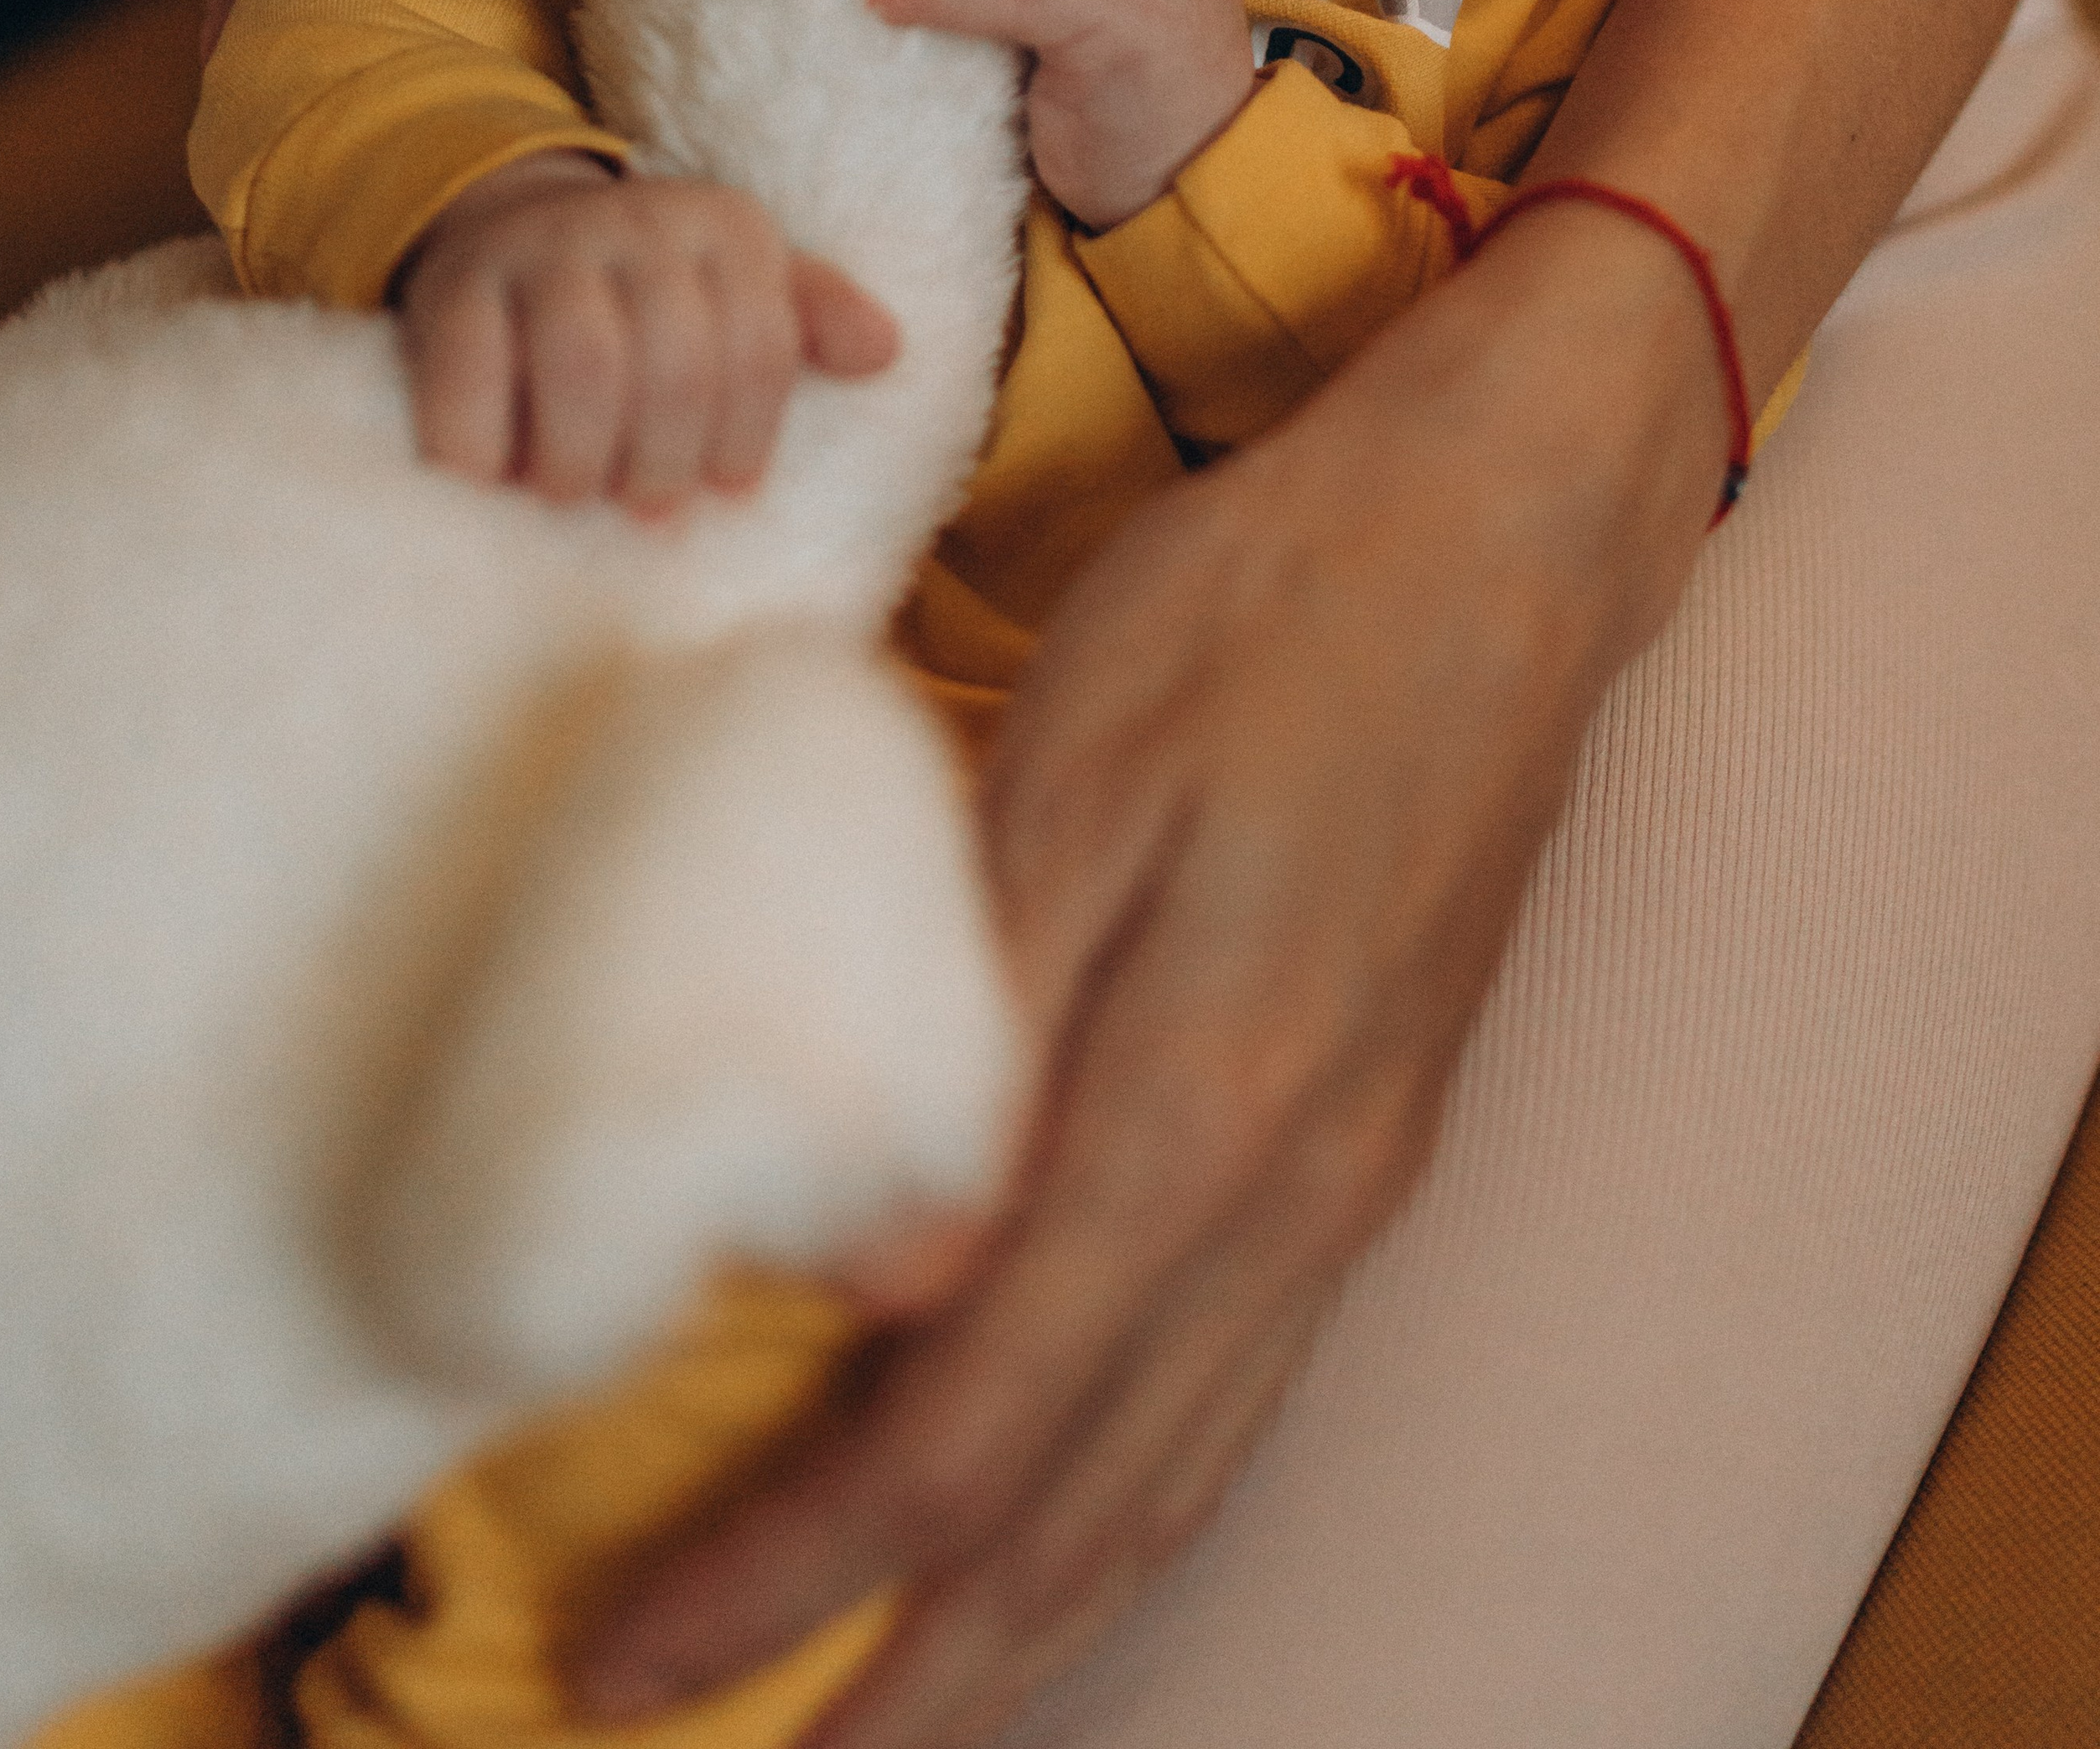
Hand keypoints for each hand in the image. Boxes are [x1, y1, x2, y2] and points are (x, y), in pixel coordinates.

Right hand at [397, 154, 897, 511]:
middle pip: (677, 365)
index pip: (763, 347)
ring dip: (583, 460)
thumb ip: (811, 323)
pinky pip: (471, 378)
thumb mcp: (740, 292)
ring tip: (575, 495)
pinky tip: (496, 477)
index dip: (748, 438)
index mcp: (726, 225)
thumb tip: (885, 352)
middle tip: (652, 508)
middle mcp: (638, 219)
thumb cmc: (652, 296)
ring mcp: (542, 247)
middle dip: (667, 460)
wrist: (514, 228)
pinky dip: (483, 447)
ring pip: (584, 367)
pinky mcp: (457, 285)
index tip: (729, 490)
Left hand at [570, 199, 1732, 1744]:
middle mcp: (1297, 1190)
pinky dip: (1132, 1504)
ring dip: (1031, 1618)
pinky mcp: (1373, 1133)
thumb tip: (869, 1278)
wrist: (1510, 530)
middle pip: (1082, 1513)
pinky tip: (1075, 1517)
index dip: (799, 1567)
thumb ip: (978, 1023)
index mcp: (1207, 1103)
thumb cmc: (1278, 607)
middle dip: (912, 1665)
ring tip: (904, 1697)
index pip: (970, 1427)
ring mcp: (1353, 1175)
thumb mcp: (1086, 763)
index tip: (651, 1647)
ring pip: (1178, 1476)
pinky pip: (1238, 1389)